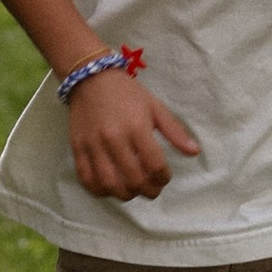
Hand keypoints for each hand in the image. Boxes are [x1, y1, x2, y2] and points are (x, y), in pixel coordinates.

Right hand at [68, 67, 202, 200]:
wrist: (90, 77)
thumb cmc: (126, 92)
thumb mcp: (155, 107)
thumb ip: (174, 131)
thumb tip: (194, 152)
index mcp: (136, 127)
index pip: (154, 165)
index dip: (163, 178)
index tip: (164, 177)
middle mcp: (114, 139)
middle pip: (133, 179)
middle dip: (148, 190)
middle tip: (152, 189)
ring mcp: (93, 145)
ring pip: (109, 183)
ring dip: (125, 194)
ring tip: (132, 190)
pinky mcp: (77, 148)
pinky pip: (86, 178)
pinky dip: (99, 190)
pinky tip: (109, 188)